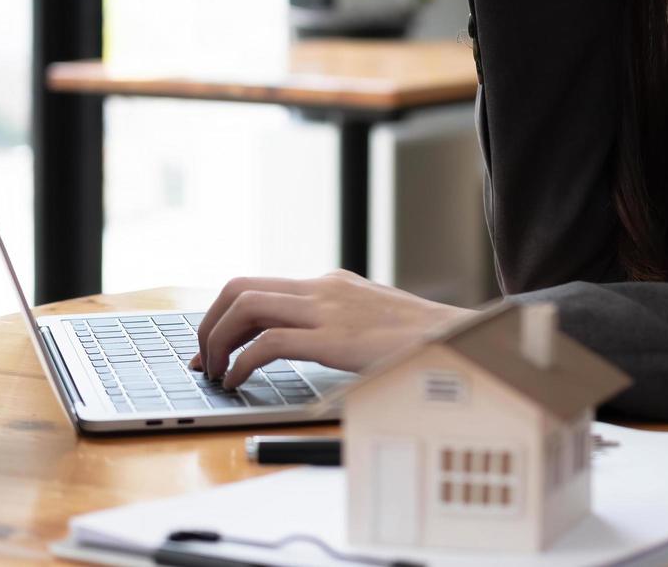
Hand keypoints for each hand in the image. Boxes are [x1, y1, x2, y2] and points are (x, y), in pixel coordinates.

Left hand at [190, 269, 474, 389]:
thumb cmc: (423, 342)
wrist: (463, 340)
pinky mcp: (335, 339)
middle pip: (239, 288)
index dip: (224, 316)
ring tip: (217, 373)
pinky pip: (269, 344)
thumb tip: (304, 345)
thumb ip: (339, 324)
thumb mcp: (372, 321)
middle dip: (210, 324)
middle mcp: (322, 289)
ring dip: (218, 341)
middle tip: (204, 360)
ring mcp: (328, 310)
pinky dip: (243, 363)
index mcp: (329, 285)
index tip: (212, 346)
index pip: (258, 286)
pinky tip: (240, 383)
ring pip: (245, 307)